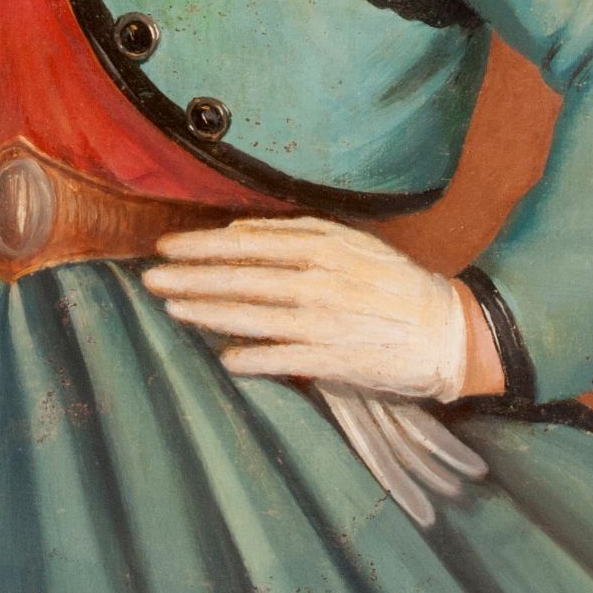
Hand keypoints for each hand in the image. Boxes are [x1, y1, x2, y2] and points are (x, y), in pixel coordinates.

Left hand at [143, 215, 504, 528]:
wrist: (443, 328)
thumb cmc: (390, 282)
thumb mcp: (347, 242)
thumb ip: (293, 234)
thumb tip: (237, 234)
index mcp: (320, 245)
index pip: (246, 243)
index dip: (201, 246)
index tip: (165, 248)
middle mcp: (316, 279)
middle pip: (239, 278)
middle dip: (189, 278)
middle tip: (149, 278)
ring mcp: (322, 319)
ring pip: (250, 315)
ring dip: (205, 312)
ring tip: (171, 308)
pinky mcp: (332, 357)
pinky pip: (280, 357)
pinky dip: (250, 357)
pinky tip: (223, 358)